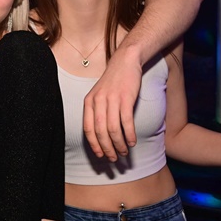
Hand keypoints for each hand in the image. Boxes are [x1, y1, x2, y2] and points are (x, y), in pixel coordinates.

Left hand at [83, 46, 140, 160]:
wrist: (125, 61)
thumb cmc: (113, 81)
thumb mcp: (99, 94)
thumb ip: (97, 111)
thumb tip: (100, 135)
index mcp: (89, 101)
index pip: (88, 129)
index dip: (94, 144)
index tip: (100, 155)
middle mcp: (98, 101)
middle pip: (100, 132)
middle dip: (107, 148)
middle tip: (114, 158)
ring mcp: (112, 99)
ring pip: (113, 129)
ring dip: (119, 144)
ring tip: (124, 152)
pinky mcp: (126, 98)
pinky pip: (126, 122)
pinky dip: (129, 135)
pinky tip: (132, 141)